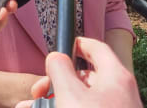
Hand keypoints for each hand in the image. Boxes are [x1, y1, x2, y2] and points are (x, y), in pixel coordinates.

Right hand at [16, 37, 142, 107]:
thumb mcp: (71, 95)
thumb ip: (60, 71)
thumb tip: (56, 57)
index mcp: (115, 77)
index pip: (96, 49)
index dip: (77, 44)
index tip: (62, 46)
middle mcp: (117, 93)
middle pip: (83, 79)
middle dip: (56, 83)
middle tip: (38, 91)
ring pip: (79, 101)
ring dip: (54, 101)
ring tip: (29, 107)